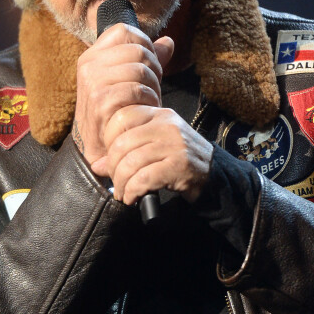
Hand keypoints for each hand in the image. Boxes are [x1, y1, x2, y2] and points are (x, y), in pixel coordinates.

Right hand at [73, 23, 173, 166]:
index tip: (148, 65)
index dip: (145, 45)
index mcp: (93, 56)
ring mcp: (93, 83)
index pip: (125, 31)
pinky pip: (136, 89)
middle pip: (138, 49)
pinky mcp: (101, 101)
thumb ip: (146, 60)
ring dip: (153, 86)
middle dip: (154, 68)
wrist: (98, 147)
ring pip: (140, 68)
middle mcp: (89, 65)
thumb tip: (168, 41)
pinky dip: (148, 100)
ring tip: (149, 100)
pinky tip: (145, 110)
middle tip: (153, 87)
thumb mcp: (128, 81)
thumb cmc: (116, 112)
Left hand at [91, 104, 212, 203]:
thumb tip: (97, 165)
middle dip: (113, 168)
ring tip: (124, 194)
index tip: (111, 158)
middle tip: (116, 182)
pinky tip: (133, 198)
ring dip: (122, 184)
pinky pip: (144, 179)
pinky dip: (132, 192)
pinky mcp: (180, 166)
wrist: (217, 175)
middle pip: (122, 143)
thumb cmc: (182, 161)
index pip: (122, 116)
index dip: (109, 139)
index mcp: (159, 115)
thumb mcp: (156, 147)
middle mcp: (167, 125)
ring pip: (131, 162)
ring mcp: (175, 144)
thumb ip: (128, 150)